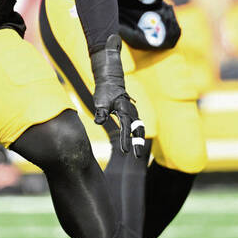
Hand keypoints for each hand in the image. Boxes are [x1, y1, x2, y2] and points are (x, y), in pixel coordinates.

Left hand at [91, 34, 145, 157]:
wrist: (110, 82)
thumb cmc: (104, 92)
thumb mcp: (101, 101)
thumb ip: (101, 111)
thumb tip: (98, 122)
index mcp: (124, 109)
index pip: (126, 127)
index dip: (125, 139)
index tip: (124, 151)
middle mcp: (131, 112)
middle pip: (138, 129)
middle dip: (138, 143)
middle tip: (137, 156)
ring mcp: (132, 113)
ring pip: (139, 128)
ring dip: (139, 140)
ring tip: (138, 153)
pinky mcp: (130, 115)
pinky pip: (136, 127)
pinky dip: (137, 135)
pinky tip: (136, 144)